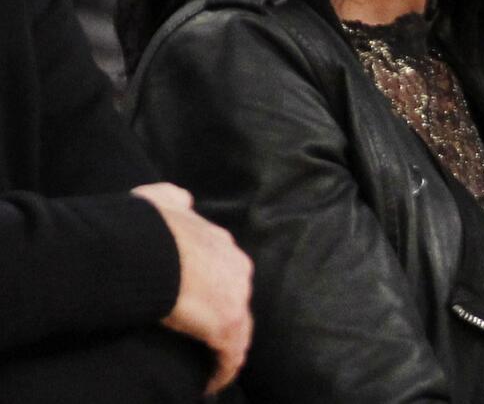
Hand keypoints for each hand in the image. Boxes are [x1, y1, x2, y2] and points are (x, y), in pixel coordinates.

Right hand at [133, 182, 253, 393]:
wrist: (146, 248)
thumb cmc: (148, 226)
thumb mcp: (165, 200)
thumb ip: (177, 199)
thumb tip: (184, 200)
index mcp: (223, 244)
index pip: (226, 272)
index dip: (214, 290)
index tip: (201, 305)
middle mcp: (238, 268)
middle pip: (236, 299)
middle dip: (224, 318)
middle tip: (205, 339)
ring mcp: (236, 297)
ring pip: (238, 330)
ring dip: (226, 349)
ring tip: (211, 367)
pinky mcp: (228, 326)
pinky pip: (231, 355)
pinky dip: (222, 370)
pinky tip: (211, 383)